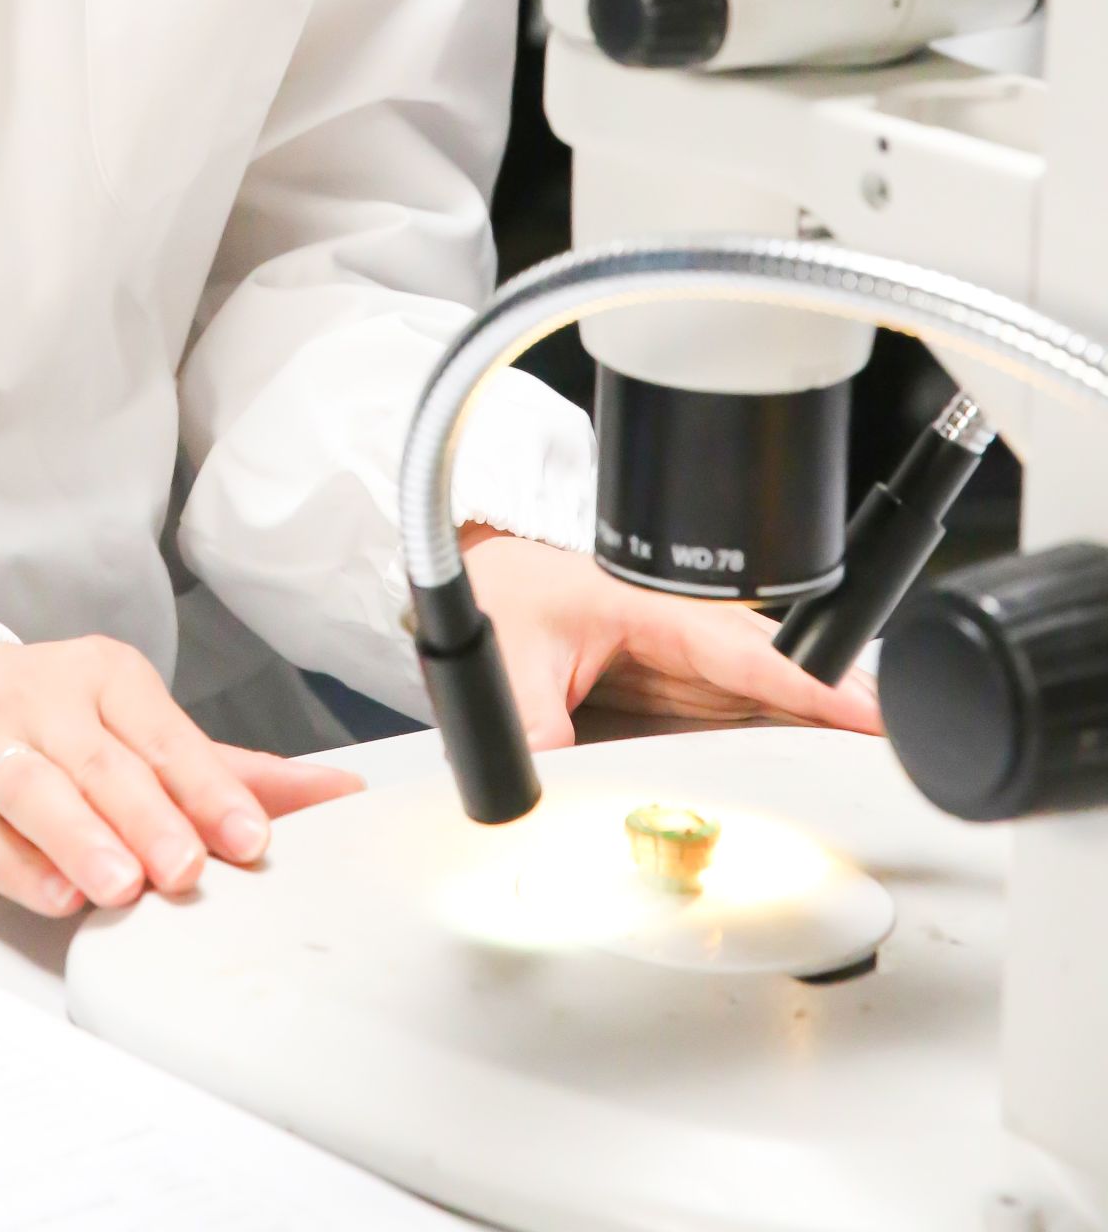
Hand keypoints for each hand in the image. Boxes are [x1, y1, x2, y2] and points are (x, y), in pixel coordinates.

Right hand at [0, 637, 362, 918]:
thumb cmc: (46, 721)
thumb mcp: (134, 729)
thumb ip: (227, 768)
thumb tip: (333, 793)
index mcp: (104, 678)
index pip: (164, 733)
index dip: (208, 788)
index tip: (251, 837)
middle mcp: (45, 704)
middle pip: (104, 764)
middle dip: (151, 818)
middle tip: (188, 866)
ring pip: (39, 792)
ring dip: (83, 839)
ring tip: (123, 884)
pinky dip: (18, 866)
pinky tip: (53, 892)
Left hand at [461, 529, 884, 749]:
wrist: (473, 574)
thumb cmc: (497, 593)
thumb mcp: (503, 659)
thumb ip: (530, 731)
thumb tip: (553, 794)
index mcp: (644, 605)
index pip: (743, 647)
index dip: (807, 680)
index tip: (862, 710)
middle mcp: (674, 630)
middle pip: (772, 670)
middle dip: (837, 704)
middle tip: (896, 747)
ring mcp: (678, 659)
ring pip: (763, 695)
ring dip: (815, 725)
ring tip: (874, 762)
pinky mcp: (674, 688)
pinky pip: (737, 714)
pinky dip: (778, 737)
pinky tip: (813, 764)